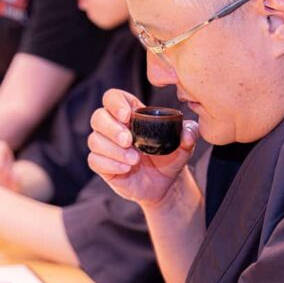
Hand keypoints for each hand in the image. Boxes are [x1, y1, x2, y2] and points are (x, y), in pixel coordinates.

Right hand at [87, 89, 198, 205]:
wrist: (165, 185)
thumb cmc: (170, 157)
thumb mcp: (184, 145)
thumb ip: (189, 134)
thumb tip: (187, 132)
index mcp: (130, 113)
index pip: (112, 98)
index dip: (115, 103)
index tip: (127, 116)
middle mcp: (113, 127)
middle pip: (98, 117)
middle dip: (112, 128)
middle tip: (129, 140)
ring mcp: (105, 146)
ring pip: (94, 139)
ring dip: (113, 150)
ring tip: (135, 160)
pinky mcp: (102, 164)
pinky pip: (94, 160)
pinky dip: (110, 163)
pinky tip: (126, 168)